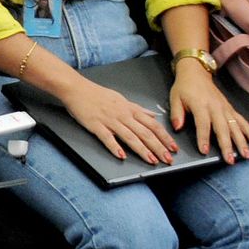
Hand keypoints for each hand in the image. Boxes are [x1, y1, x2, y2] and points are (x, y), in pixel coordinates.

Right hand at [60, 78, 176, 164]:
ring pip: (130, 136)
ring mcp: (109, 120)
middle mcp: (122, 115)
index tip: (173, 147)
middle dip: (158, 147)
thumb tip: (153, 115)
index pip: (152, 124)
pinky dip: (115, 147)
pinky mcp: (95, 125)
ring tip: (152, 161)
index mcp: (129, 109)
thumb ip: (138, 109)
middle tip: (168, 159)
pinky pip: (107, 137)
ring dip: (142, 150)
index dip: (164, 137)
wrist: (75, 88)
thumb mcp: (121, 98)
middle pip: (144, 132)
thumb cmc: (96, 94)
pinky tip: (122, 156)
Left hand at [170, 58, 248, 162]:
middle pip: (223, 128)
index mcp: (200, 105)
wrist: (196, 73)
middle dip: (227, 145)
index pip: (203, 124)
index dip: (203, 138)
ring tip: (246, 155)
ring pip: (236, 127)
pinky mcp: (230, 109)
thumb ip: (176, 113)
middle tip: (230, 160)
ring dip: (242, 142)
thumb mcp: (175, 97)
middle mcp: (215, 107)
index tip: (204, 151)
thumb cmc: (184, 87)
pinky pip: (242, 121)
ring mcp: (225, 108)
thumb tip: (177, 128)